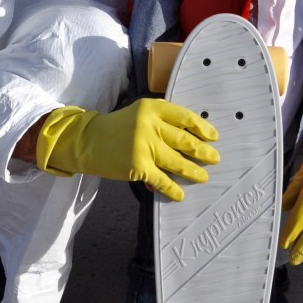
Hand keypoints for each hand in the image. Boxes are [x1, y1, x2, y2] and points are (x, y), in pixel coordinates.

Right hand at [36, 99, 218, 200]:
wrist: (87, 141)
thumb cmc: (116, 127)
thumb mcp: (139, 113)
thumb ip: (162, 121)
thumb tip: (192, 137)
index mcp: (152, 108)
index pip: (185, 117)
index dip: (202, 128)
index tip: (213, 136)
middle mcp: (150, 125)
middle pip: (185, 140)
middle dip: (203, 151)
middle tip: (215, 158)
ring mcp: (144, 146)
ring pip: (177, 162)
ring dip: (193, 171)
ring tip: (203, 177)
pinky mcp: (138, 166)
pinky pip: (162, 180)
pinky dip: (172, 189)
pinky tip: (180, 194)